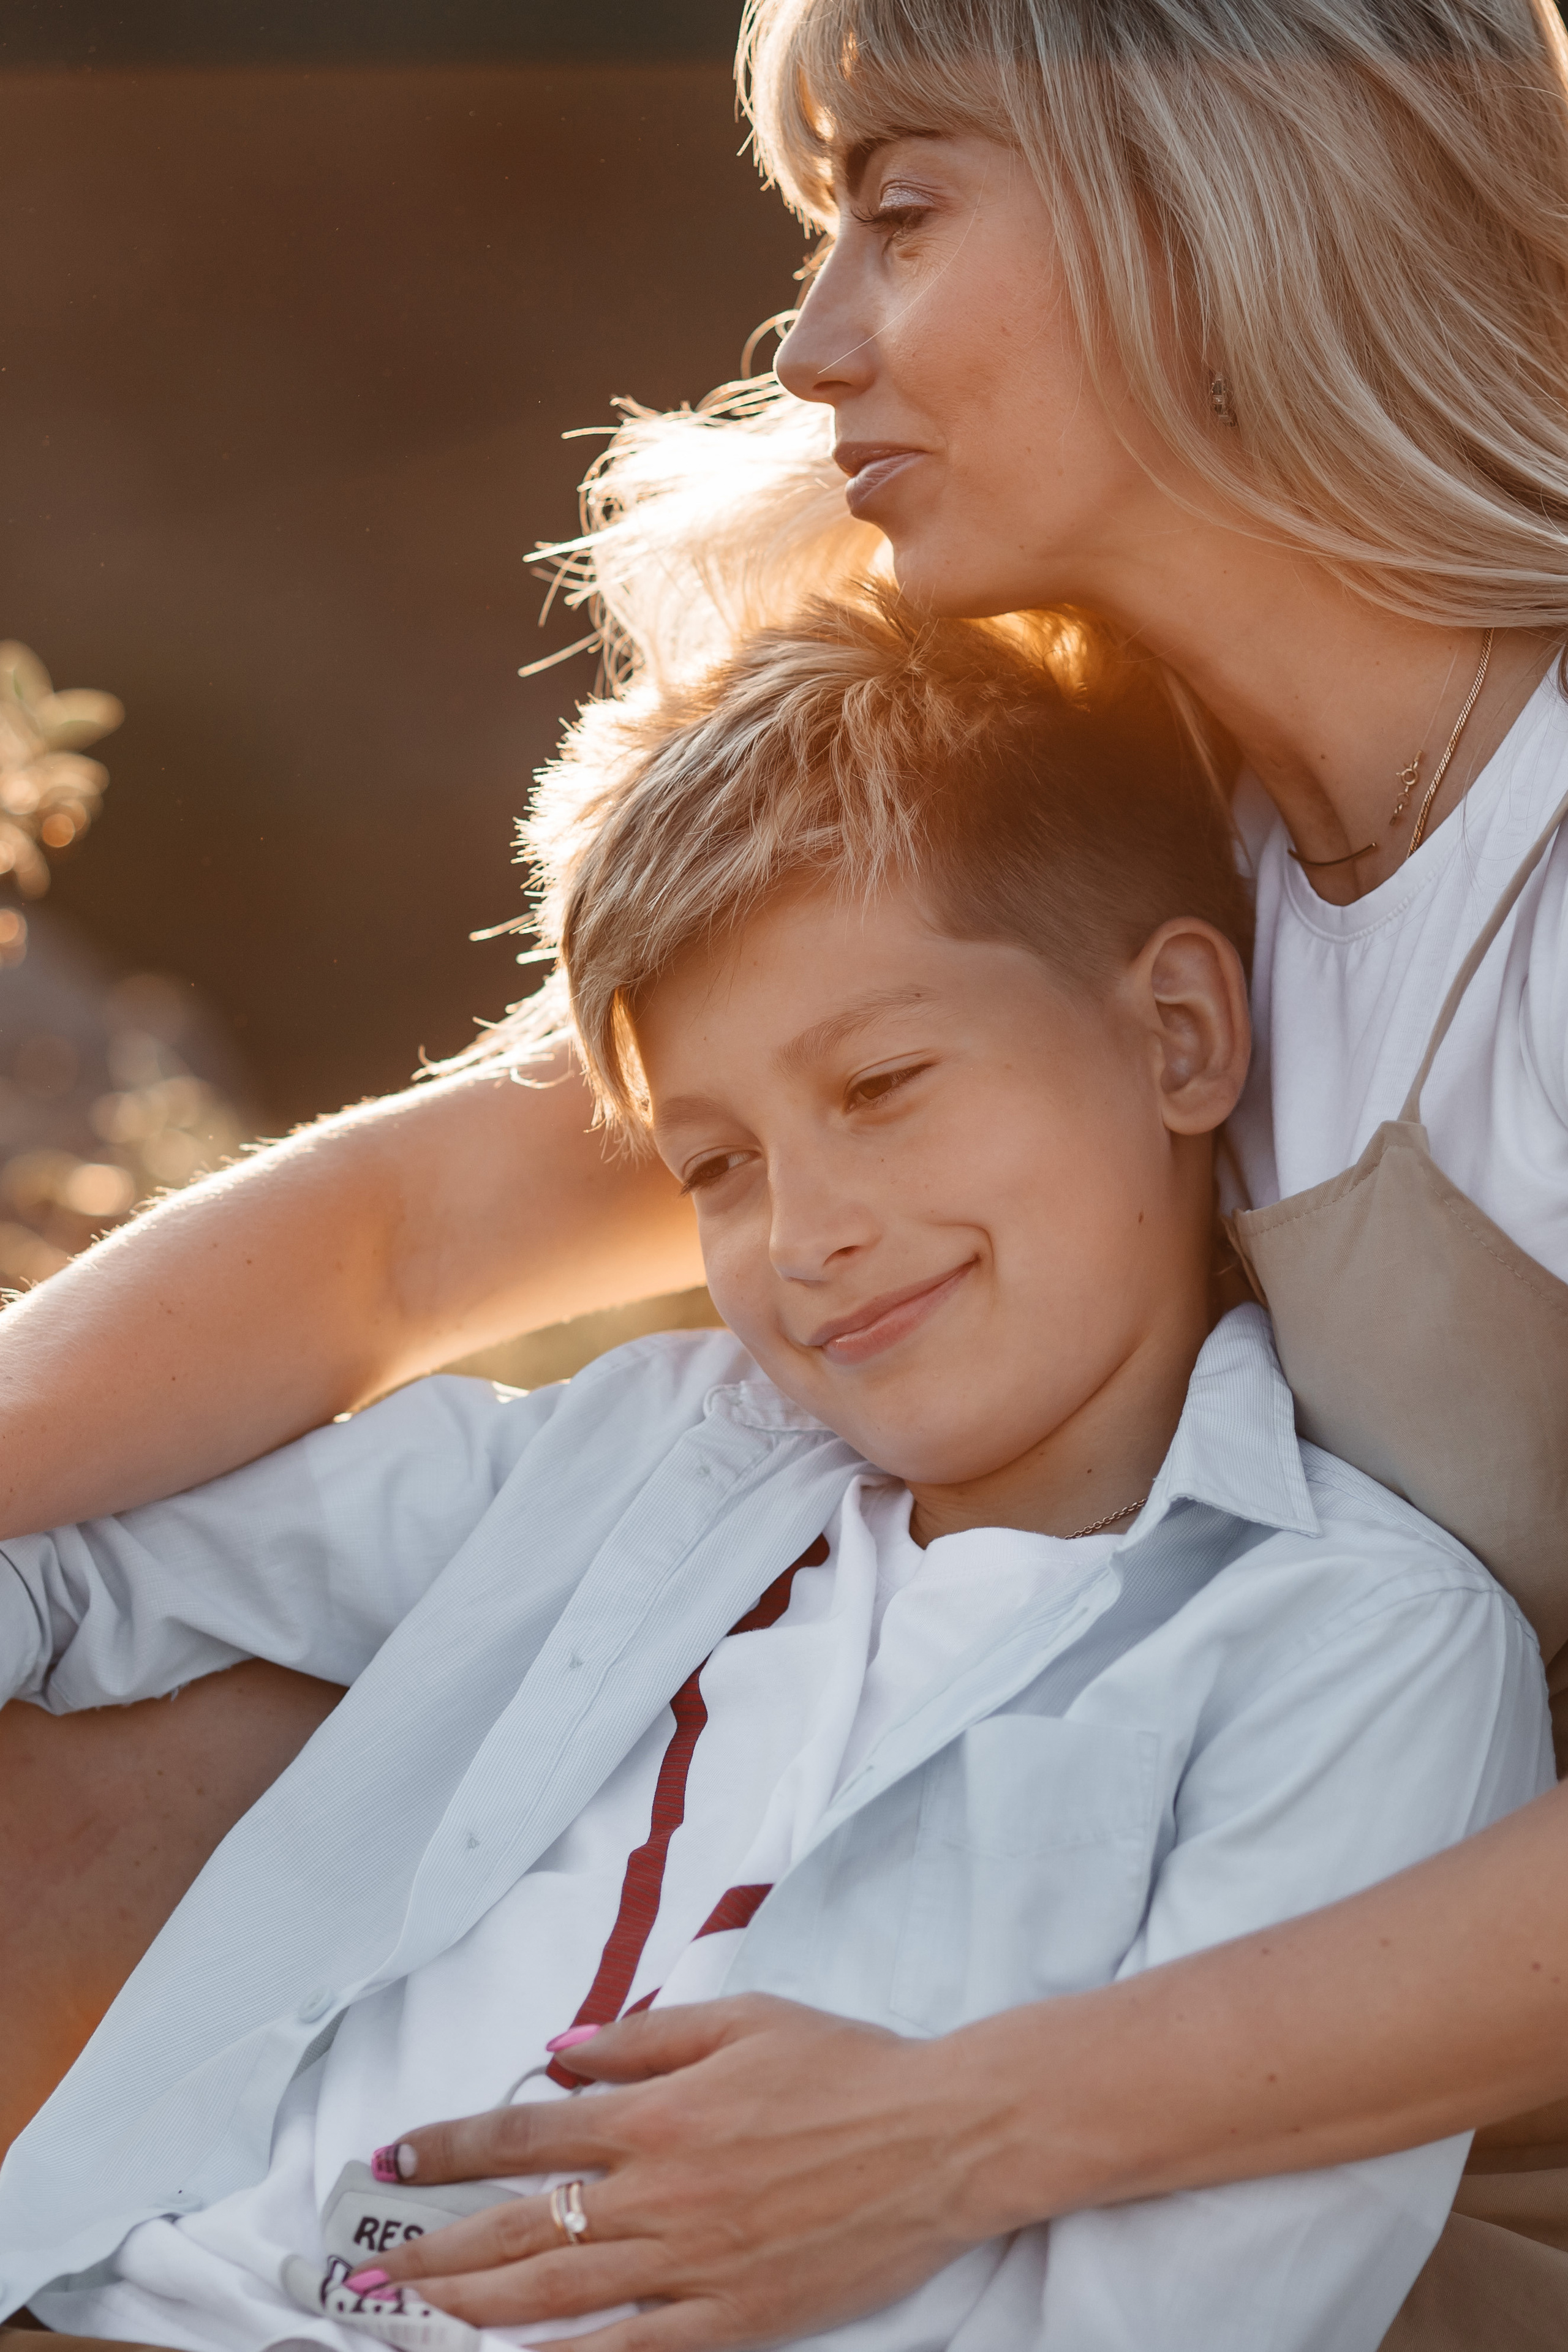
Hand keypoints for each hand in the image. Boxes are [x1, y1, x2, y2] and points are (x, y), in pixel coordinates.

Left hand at [351, 1994, 1003, 2349]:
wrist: (942, 2135)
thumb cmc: (846, 2066)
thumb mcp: (743, 2018)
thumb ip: (643, 2039)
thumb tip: (559, 2051)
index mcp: (659, 2113)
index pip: (526, 2130)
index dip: (451, 2146)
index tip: (397, 2158)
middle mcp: (661, 2193)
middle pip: (522, 2226)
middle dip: (439, 2243)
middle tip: (380, 2259)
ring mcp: (695, 2262)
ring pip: (557, 2295)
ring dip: (475, 2304)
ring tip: (419, 2309)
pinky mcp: (735, 2315)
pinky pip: (633, 2351)